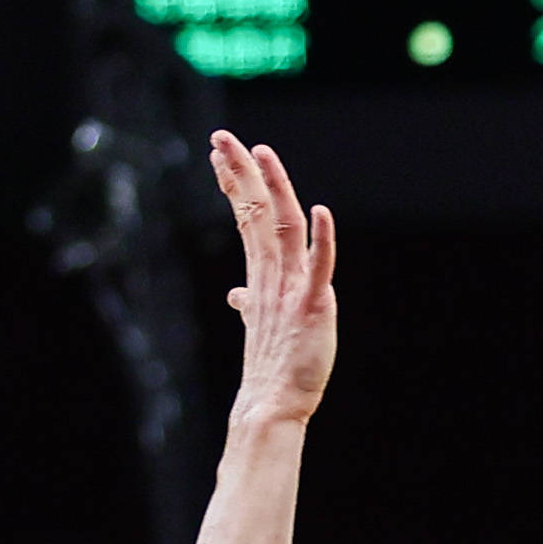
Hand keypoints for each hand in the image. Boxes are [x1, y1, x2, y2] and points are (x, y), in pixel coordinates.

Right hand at [212, 131, 341, 424]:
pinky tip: (321, 211)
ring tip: (259, 152)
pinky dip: (322, 238)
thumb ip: (250, 303)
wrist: (273, 405)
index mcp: (262, 275)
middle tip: (220, 138)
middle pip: (256, 212)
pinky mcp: (312, 306)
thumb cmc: (272, 368)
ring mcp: (291, 288)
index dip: (235, 184)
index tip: (220, 155)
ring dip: (273, 188)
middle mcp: (273, 275)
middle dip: (240, 173)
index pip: (247, 218)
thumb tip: (236, 295)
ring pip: (281, 226)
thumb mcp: (259, 327)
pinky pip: (319, 266)